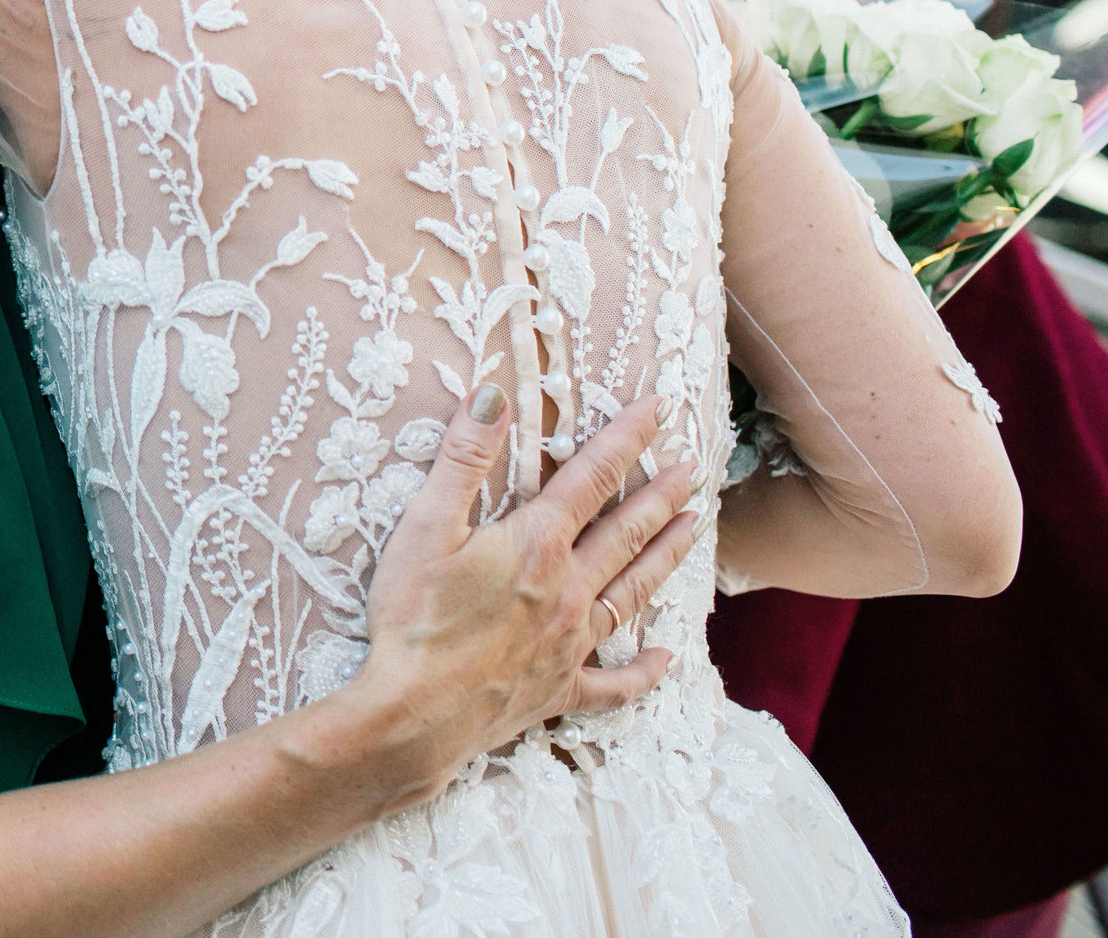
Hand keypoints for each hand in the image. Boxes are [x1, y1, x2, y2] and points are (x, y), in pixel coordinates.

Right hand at [345, 389, 699, 803]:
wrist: (414, 714)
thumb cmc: (413, 618)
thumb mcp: (425, 526)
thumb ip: (462, 457)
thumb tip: (491, 394)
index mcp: (537, 545)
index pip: (593, 477)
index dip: (626, 438)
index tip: (657, 408)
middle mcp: (567, 590)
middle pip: (626, 532)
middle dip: (660, 494)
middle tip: (693, 466)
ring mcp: (570, 643)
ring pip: (633, 592)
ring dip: (666, 556)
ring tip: (694, 527)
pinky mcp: (560, 689)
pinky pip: (615, 682)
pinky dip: (644, 670)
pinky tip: (666, 657)